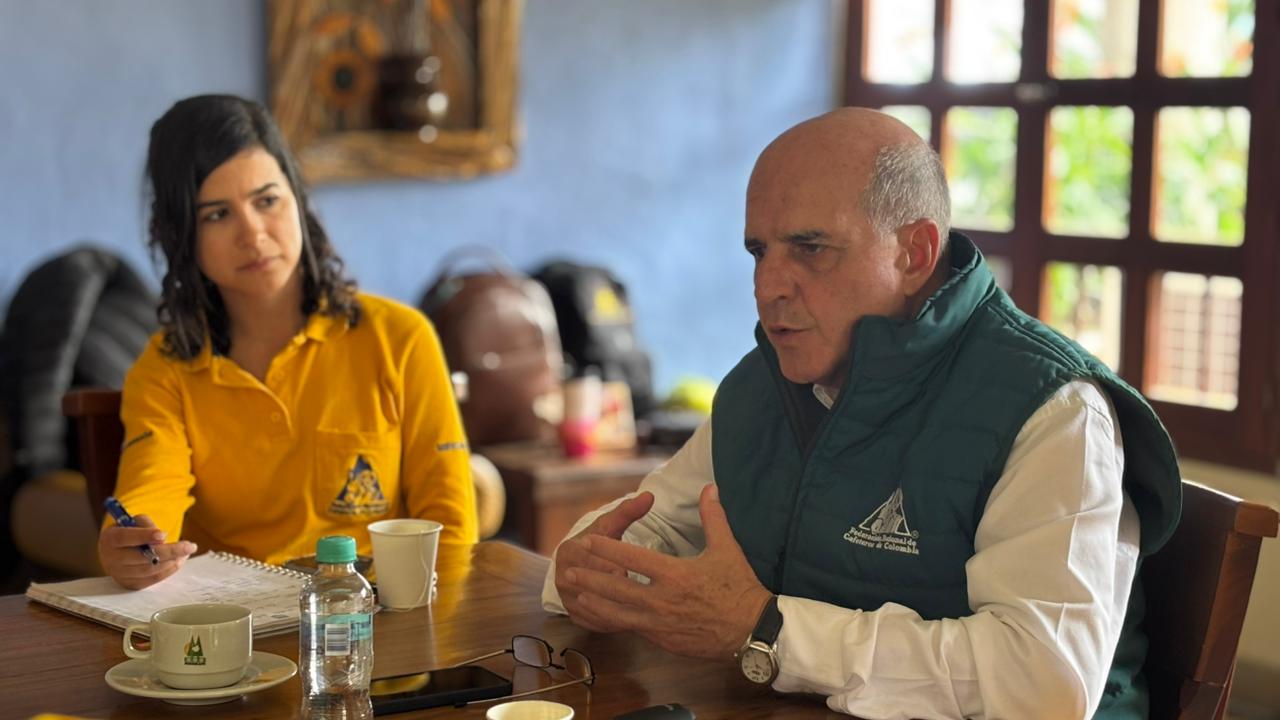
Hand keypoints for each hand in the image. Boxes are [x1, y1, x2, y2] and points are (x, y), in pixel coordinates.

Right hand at [98, 514, 197, 589]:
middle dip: (170, 551)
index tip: (163, 534)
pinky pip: (153, 579)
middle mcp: (111, 558)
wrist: (118, 551)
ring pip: (151, 570)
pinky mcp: (130, 584)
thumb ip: (147, 525)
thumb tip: (161, 538)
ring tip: (187, 551)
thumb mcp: (135, 521)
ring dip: (173, 561)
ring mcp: (120, 574)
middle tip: (190, 546)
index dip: (144, 536)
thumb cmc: (130, 532)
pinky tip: (179, 560)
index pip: (126, 537)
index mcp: (110, 538)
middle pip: (143, 557)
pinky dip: (169, 570)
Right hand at [554, 491, 655, 632]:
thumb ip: (628, 511)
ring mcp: (567, 600)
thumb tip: (650, 495)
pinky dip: (615, 623)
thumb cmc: (598, 540)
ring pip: (597, 609)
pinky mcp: (574, 617)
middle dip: (619, 590)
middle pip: (596, 587)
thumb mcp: (610, 525)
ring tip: (641, 609)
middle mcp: (562, 578)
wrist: (578, 562)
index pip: (595, 562)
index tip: (632, 571)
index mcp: (569, 552)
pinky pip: (596, 624)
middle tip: (640, 592)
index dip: (616, 567)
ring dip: (619, 610)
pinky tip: (633, 620)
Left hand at [562, 484, 771, 658]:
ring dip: (595, 602)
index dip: (608, 550)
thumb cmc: (740, 589)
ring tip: (576, 595)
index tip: (589, 542)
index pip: (633, 559)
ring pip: (618, 613)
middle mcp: (662, 600)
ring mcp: (660, 624)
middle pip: (616, 588)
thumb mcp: (727, 549)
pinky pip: (632, 629)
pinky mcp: (663, 640)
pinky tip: (604, 615)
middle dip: (590, 578)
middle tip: (569, 570)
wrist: (752, 631)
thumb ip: (713, 517)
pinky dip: (614, 621)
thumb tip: (709, 488)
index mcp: (675, 575)